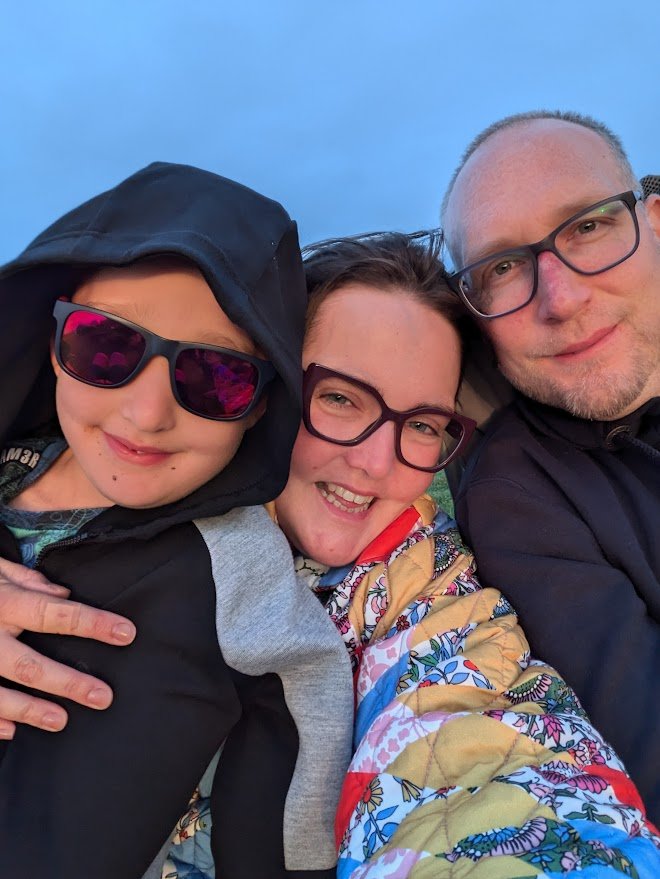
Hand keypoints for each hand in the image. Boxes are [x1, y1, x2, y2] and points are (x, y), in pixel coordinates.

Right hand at [0, 557, 135, 737]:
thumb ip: (23, 579)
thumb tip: (62, 594)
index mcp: (0, 602)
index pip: (56, 613)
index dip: (93, 624)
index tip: (126, 633)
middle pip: (30, 665)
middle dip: (69, 682)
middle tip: (104, 696)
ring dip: (31, 710)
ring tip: (62, 721)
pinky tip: (10, 731)